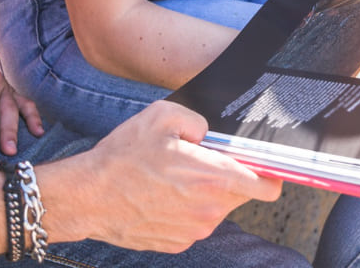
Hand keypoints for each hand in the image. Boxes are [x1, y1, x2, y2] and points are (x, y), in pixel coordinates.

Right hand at [52, 101, 281, 251]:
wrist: (88, 197)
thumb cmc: (123, 157)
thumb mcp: (161, 116)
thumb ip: (198, 120)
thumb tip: (210, 134)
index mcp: (212, 178)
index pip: (266, 185)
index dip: (271, 174)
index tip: (266, 166)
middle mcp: (209, 209)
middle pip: (239, 194)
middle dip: (226, 178)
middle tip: (196, 162)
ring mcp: (194, 230)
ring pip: (215, 208)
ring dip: (203, 194)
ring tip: (170, 179)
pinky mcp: (178, 243)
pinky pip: (194, 222)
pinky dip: (185, 209)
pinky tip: (160, 196)